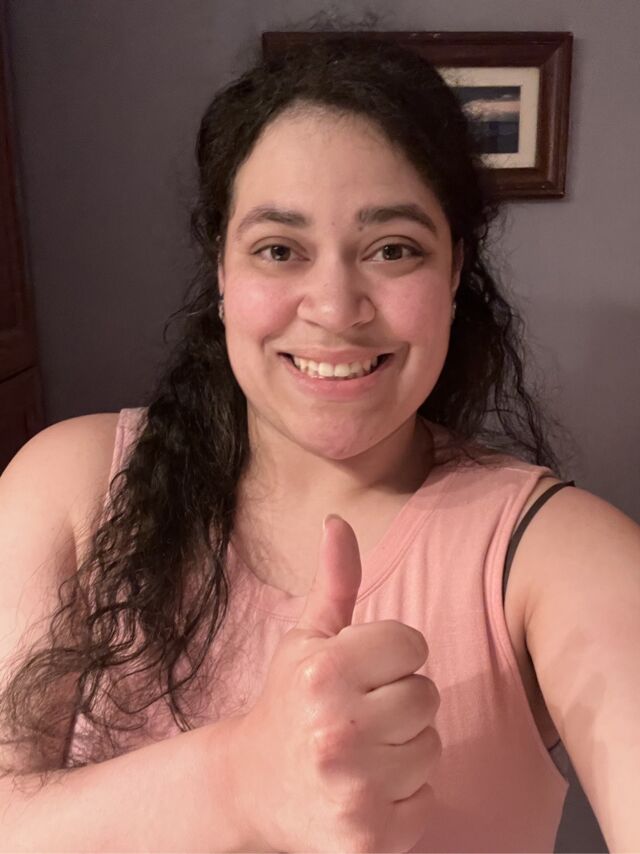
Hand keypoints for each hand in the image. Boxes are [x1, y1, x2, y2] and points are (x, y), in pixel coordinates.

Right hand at [231, 514, 441, 852]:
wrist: (250, 788)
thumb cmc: (287, 703)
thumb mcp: (306, 637)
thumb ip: (334, 581)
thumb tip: (339, 520)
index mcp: (324, 671)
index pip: (411, 644)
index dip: (391, 656)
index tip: (362, 673)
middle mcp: (337, 729)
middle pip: (426, 696)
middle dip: (399, 701)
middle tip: (361, 714)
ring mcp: (354, 788)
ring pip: (431, 747)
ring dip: (405, 749)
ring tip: (363, 751)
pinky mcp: (369, 838)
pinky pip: (426, 798)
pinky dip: (403, 796)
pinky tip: (365, 788)